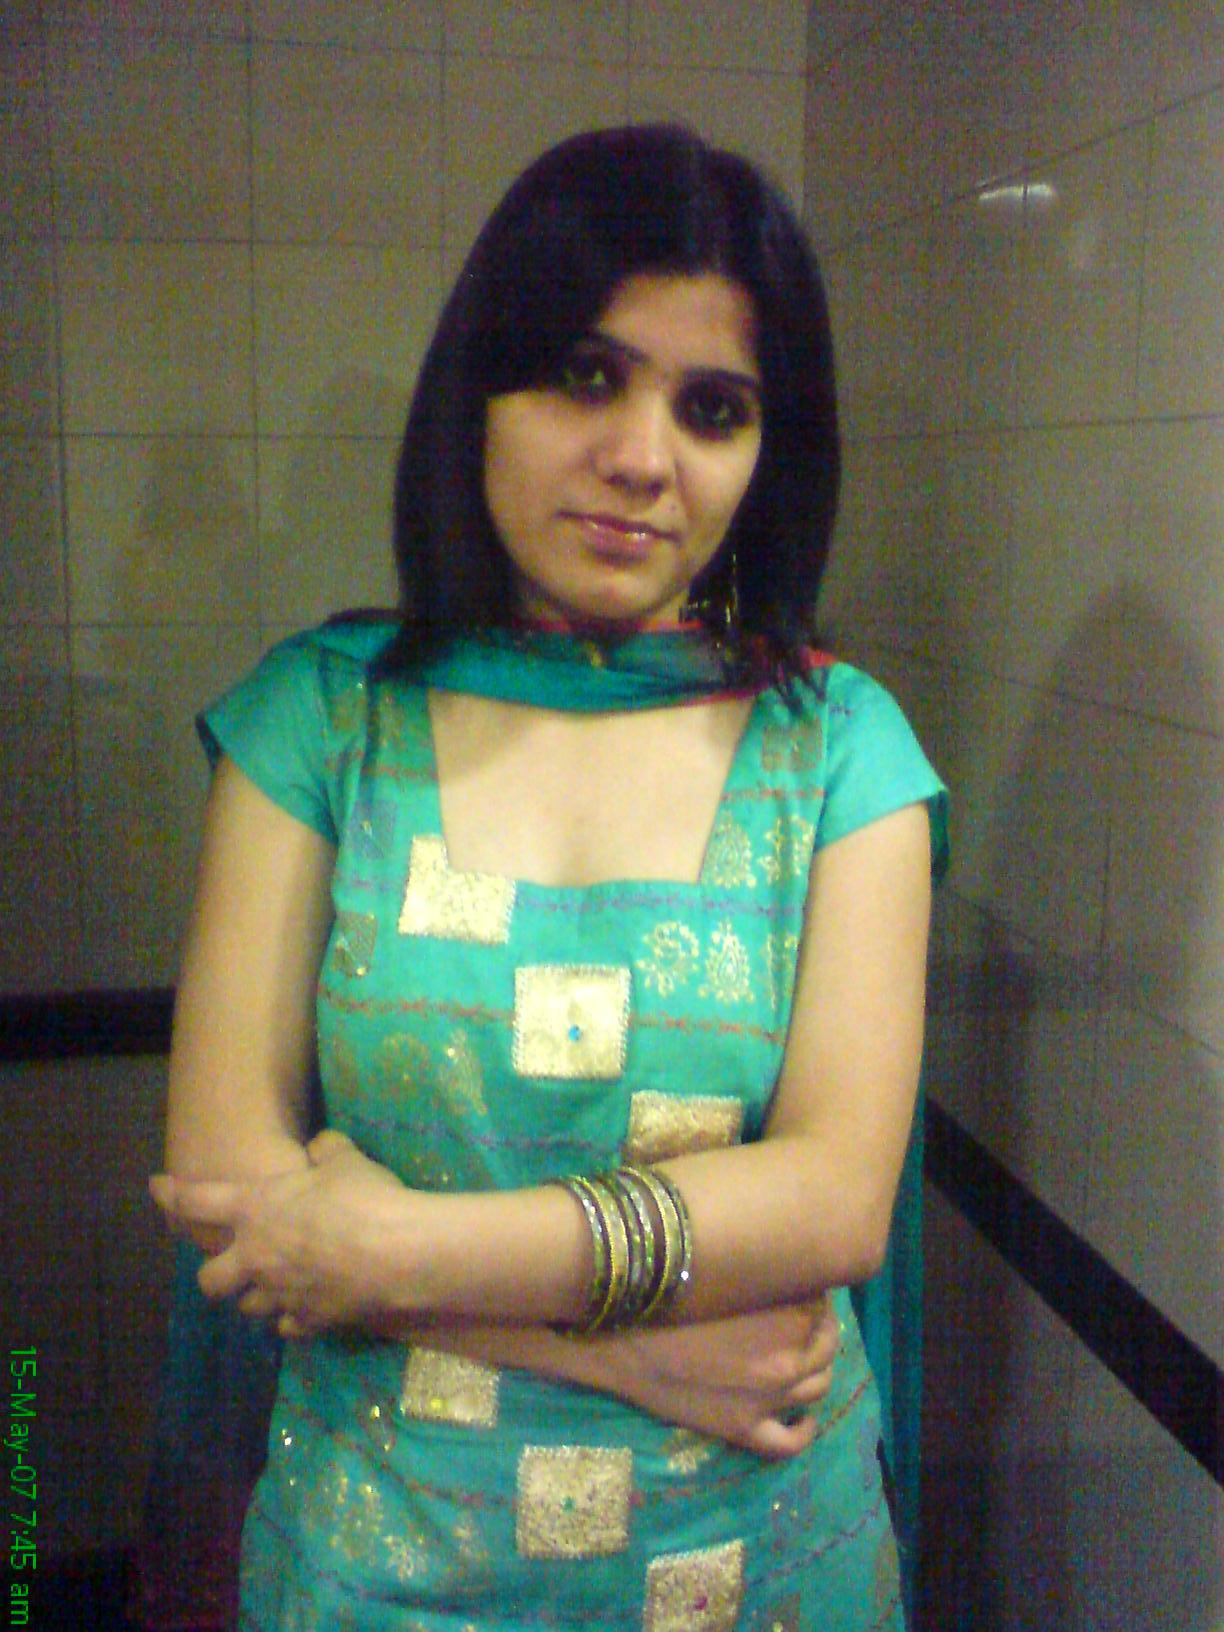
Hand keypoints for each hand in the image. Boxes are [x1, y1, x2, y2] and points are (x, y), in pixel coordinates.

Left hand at [149, 1131, 409, 1337]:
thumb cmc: (364, 1198)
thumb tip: (320, 1148)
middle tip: (233, 1264)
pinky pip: (287, 1326)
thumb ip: (326, 1151)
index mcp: (255, 1208)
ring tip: (276, 1287)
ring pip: (247, 1309)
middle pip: (209, 1280)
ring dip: (257, 1297)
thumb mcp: (346, 1159)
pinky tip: (308, 1306)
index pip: (196, 1200)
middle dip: (215, 1274)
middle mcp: (255, 1256)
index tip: (157, 1188)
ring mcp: (278, 1295)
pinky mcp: (307, 1322)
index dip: (172, 1194)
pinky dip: (293, 1316)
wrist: (397, 1254)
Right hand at [609, 1295, 838, 1458]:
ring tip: (801, 1358)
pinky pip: (790, 1442)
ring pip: (817, 1389)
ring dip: (815, 1371)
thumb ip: (762, 1273)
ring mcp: (768, 1400)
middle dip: (819, 1330)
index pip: (822, 1303)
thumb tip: (782, 1267)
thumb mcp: (725, 1273)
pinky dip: (804, 1430)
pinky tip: (802, 1417)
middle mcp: (788, 1360)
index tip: (796, 1287)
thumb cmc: (667, 1294)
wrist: (618, 1340)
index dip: (811, 1294)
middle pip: (826, 1346)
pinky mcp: (743, 1429)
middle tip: (800, 1318)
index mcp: (788, 1316)